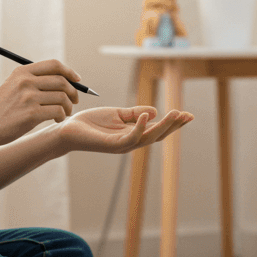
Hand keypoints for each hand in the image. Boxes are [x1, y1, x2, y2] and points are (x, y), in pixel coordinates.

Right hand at [0, 59, 81, 146]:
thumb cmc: (0, 110)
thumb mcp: (12, 86)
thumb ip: (32, 81)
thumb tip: (62, 79)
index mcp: (22, 72)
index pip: (54, 65)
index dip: (70, 72)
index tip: (77, 80)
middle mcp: (26, 81)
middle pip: (62, 81)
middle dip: (73, 92)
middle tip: (74, 102)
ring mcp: (28, 97)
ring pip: (62, 97)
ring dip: (68, 107)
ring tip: (64, 113)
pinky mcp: (31, 114)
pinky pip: (58, 111)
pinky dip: (62, 116)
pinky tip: (57, 120)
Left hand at [55, 106, 193, 153]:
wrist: (68, 130)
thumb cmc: (91, 123)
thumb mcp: (117, 114)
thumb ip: (134, 112)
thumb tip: (154, 111)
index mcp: (133, 134)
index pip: (158, 129)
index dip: (173, 123)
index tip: (188, 114)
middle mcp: (131, 142)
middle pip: (158, 135)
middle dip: (174, 126)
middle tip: (188, 115)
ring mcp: (123, 145)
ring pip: (149, 137)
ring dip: (164, 126)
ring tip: (175, 113)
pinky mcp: (112, 145)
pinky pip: (131, 137)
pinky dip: (140, 127)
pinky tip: (147, 116)